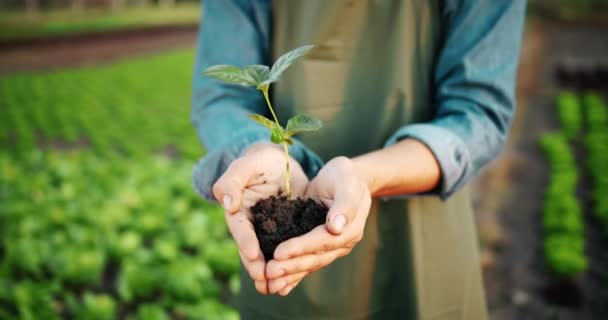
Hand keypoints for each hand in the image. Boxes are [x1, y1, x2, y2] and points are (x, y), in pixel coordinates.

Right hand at [212, 143, 307, 294]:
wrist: (282, 163)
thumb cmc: (260, 160)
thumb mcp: (246, 164)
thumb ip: (232, 181)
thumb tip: (226, 204)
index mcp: (237, 210)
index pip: (240, 229)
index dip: (245, 242)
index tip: (252, 254)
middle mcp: (251, 225)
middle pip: (252, 248)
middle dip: (256, 265)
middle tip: (264, 278)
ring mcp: (268, 231)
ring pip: (268, 254)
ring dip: (271, 270)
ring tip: (276, 287)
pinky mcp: (286, 233)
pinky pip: (286, 250)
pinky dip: (289, 264)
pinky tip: (296, 277)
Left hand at [265, 156, 370, 294]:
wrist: (348, 180)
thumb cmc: (346, 177)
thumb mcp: (347, 183)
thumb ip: (344, 204)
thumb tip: (336, 227)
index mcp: (349, 229)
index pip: (322, 241)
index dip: (300, 248)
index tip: (279, 253)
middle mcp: (341, 243)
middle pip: (314, 258)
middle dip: (290, 267)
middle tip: (268, 273)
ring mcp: (331, 249)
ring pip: (308, 265)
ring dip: (288, 276)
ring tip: (267, 284)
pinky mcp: (319, 248)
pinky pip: (305, 263)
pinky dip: (292, 276)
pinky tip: (277, 286)